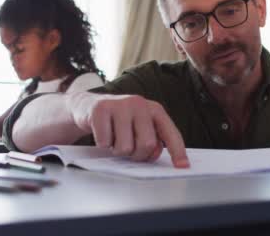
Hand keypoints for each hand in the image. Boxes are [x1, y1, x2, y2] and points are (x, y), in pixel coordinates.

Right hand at [69, 92, 188, 167]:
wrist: (87, 106)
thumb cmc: (118, 122)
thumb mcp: (138, 127)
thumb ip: (151, 140)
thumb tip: (155, 157)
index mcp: (154, 109)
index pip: (170, 133)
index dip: (178, 151)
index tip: (183, 166)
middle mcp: (140, 103)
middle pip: (147, 144)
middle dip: (137, 155)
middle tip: (128, 150)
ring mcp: (120, 104)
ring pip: (125, 147)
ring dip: (117, 151)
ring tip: (114, 139)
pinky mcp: (101, 109)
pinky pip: (105, 142)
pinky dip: (102, 144)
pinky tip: (102, 133)